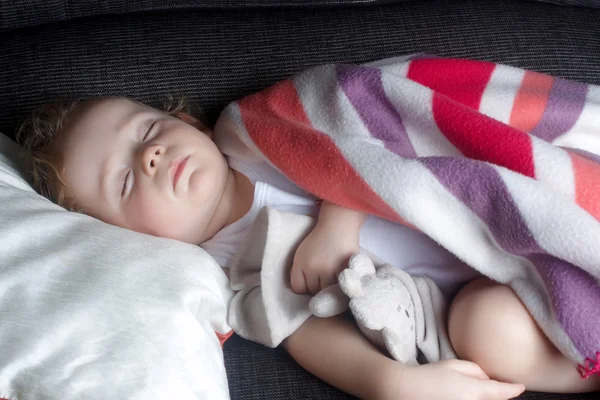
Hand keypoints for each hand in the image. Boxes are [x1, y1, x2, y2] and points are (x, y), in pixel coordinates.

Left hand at [290, 223, 358, 294]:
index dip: (303, 286)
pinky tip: (340, 276)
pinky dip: (340, 284)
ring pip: (327, 291)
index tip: (309, 281)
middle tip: (322, 277)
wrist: (339, 226)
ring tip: (332, 277)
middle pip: (313, 291)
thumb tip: (300, 288)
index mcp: (301, 263)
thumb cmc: (319, 238)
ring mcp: (331, 271)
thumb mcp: (301, 252)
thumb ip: (298, 270)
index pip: (297, 288)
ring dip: (329, 288)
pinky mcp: (345, 271)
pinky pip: (340, 287)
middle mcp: (314, 268)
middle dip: (316, 286)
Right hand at [391, 360, 524, 399]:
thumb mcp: (452, 365)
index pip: (501, 392)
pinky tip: (454, 394)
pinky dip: (469, 399)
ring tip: (458, 389)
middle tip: (484, 385)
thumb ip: (474, 370)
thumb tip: (486, 377)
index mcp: (474, 390)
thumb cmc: (427, 376)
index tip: (520, 387)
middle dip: (494, 393)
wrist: (405, 390)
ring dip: (480, 395)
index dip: (513, 389)